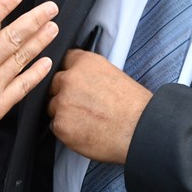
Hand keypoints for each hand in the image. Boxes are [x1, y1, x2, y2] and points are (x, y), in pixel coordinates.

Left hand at [47, 49, 150, 163]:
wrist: (139, 129)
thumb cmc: (132, 105)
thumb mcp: (111, 73)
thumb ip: (88, 72)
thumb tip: (77, 76)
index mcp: (84, 62)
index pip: (63, 60)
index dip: (67, 71)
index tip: (71, 80)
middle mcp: (70, 78)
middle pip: (53, 83)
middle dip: (62, 93)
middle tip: (80, 104)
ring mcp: (63, 102)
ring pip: (52, 106)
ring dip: (63, 112)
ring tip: (85, 120)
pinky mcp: (61, 124)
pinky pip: (56, 126)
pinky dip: (66, 130)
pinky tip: (84, 131)